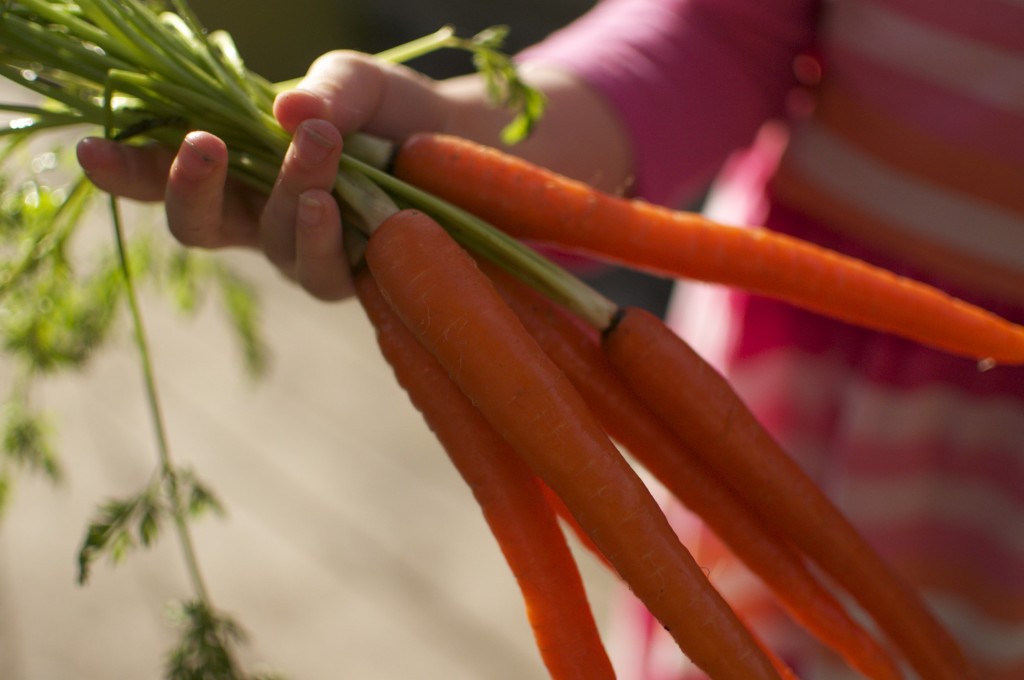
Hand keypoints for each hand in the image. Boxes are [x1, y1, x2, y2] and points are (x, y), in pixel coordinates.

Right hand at [76, 51, 444, 300]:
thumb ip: (324, 88)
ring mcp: (303, 253)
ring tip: (317, 142)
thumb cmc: (390, 113)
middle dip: (189, 188)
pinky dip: (319, 235)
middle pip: (199, 226)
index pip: (168, 176)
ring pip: (269, 240)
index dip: (127, 170)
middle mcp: (260, 219)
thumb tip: (287, 111)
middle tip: (201, 146)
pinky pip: (319, 270)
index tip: (92, 150)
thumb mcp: (355, 82)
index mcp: (240, 169)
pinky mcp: (350, 278)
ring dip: (286, 189)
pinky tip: (326, 205)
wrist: (462, 146)